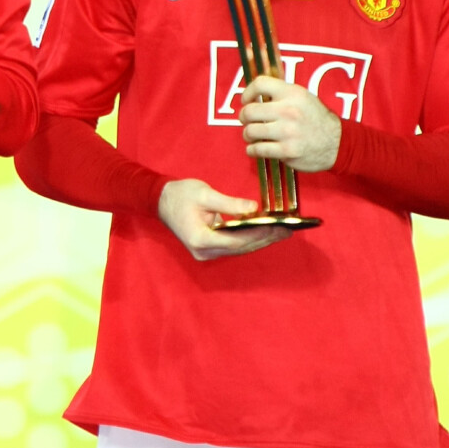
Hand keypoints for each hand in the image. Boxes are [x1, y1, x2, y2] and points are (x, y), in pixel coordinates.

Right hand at [158, 179, 289, 260]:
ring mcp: (206, 252)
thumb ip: (230, 203)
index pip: (237, 239)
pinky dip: (249, 239)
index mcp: (200, 239)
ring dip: (260, 241)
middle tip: (287, 231)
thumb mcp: (205, 194)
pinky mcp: (208, 249)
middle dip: (265, 239)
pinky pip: (233, 246)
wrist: (160, 200)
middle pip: (241, 248)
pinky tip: (264, 232)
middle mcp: (204, 251)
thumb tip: (254, 209)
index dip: (259, 233)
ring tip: (281, 232)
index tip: (278, 226)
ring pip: (239, 249)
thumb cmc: (180, 195)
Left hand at [239, 75, 341, 171]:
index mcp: (293, 93)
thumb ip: (281, 94)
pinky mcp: (287, 150)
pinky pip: (257, 149)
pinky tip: (256, 148)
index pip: (260, 83)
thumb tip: (253, 94)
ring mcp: (288, 131)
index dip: (247, 92)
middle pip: (249, 111)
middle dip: (243, 118)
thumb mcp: (303, 98)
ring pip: (250, 131)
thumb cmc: (315, 119)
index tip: (245, 100)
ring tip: (253, 136)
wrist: (338, 143)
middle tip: (247, 121)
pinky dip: (252, 150)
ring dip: (247, 135)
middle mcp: (289, 110)